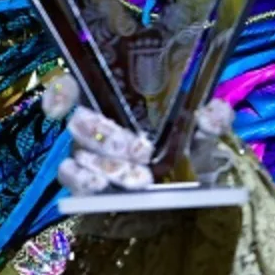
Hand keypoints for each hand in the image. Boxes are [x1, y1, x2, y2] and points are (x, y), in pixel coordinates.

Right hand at [42, 74, 234, 193]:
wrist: (191, 190)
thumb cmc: (191, 149)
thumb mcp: (207, 132)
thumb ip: (214, 118)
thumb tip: (212, 114)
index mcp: (120, 101)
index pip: (77, 85)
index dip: (62, 91)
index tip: (60, 107)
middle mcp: (97, 123)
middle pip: (81, 122)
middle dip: (108, 137)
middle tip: (141, 152)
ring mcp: (87, 154)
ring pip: (79, 153)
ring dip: (105, 165)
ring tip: (139, 179)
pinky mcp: (85, 183)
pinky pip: (72, 178)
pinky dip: (84, 181)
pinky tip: (101, 186)